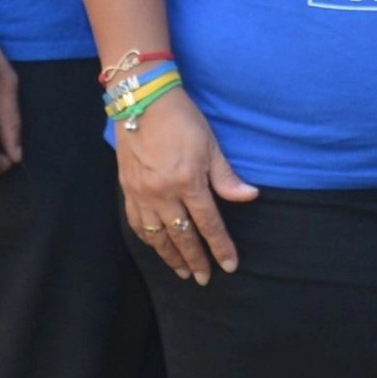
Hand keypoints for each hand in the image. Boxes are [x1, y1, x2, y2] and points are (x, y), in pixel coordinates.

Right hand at [117, 87, 258, 284]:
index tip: (229, 265)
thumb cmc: (182, 118)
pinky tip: (155, 246)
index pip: (208, 223)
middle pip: (182, 236)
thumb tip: (249, 196)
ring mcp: (142, 192)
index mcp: (188, 182)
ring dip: (170, 256)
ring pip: (156, 235)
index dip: (220, 247)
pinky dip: (146, 238)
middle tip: (203, 279)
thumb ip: (226, 176)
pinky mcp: (127, 188)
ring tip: (181, 271)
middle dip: (195, 260)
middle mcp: (163, 193)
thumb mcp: (211, 144)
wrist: (142, 98)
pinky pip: (136, 222)